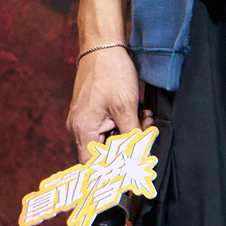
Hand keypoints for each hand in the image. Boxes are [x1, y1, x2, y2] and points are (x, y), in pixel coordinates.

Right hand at [67, 46, 139, 165]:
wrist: (102, 45)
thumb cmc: (111, 72)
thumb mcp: (126, 105)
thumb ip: (130, 135)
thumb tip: (135, 158)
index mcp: (83, 131)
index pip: (93, 167)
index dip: (111, 176)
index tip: (129, 180)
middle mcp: (78, 129)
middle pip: (103, 154)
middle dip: (127, 148)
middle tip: (147, 137)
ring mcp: (83, 120)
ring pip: (108, 139)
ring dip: (128, 134)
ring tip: (145, 120)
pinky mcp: (90, 112)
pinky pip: (107, 127)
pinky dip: (123, 124)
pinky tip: (139, 113)